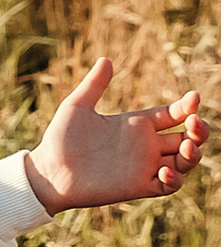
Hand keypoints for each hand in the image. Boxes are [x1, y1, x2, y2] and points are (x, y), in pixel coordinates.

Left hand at [24, 59, 206, 213]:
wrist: (48, 171)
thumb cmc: (60, 139)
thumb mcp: (77, 107)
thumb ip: (94, 85)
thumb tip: (105, 59)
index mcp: (135, 124)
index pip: (172, 114)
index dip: (187, 107)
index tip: (193, 98)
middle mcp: (145, 146)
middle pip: (186, 137)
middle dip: (199, 130)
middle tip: (195, 123)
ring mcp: (144, 167)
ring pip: (184, 161)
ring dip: (193, 154)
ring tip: (188, 145)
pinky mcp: (139, 186)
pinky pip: (168, 186)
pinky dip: (174, 179)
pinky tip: (165, 170)